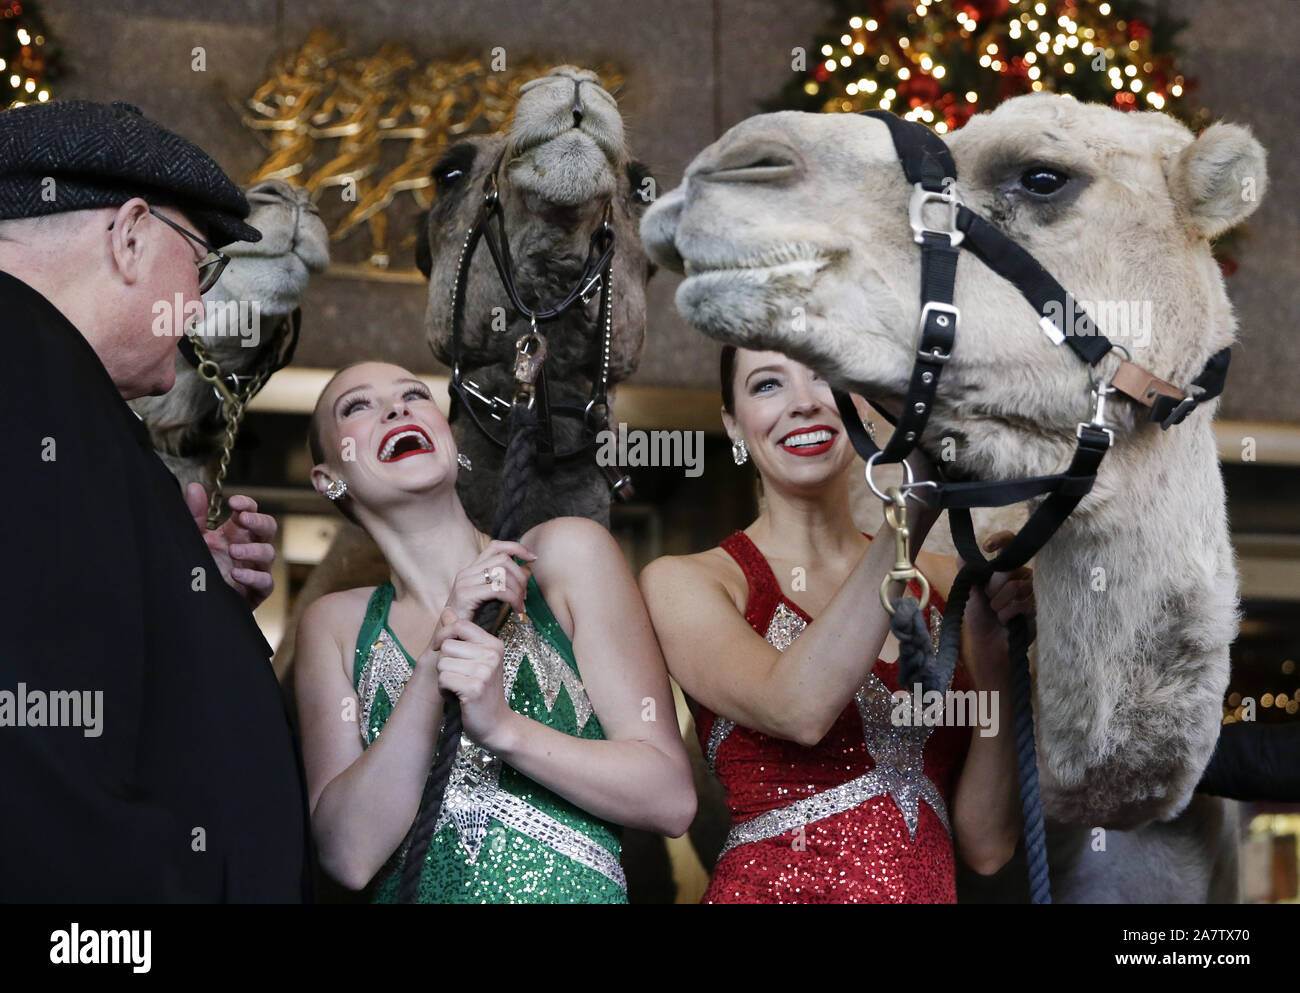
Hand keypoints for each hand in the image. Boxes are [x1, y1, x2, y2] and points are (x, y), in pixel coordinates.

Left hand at [186, 484, 276, 608]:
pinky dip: (253, 576)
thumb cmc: (199, 568)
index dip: (247, 504)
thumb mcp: (194, 539)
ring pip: (269, 553)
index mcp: (236, 533)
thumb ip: (195, 515)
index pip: (251, 512)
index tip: (233, 502)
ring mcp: (255, 568)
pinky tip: (236, 573)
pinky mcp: (256, 591)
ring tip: (233, 551)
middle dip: (259, 521)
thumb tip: (194, 487)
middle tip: (244, 519)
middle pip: (269, 527)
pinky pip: (266, 581)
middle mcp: (249, 548)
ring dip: (253, 550)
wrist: (195, 602)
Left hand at [431, 609, 515, 751]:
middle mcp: (492, 654)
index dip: (446, 636)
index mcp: (494, 643)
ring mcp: (485, 670)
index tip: (447, 652)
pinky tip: (458, 697)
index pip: (460, 625)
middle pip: (447, 645)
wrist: (496, 724)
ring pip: (442, 662)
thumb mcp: (475, 659)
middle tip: (459, 677)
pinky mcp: (475, 687)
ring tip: (459, 687)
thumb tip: (447, 611)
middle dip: (445, 663)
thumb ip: (460, 635)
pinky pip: (443, 679)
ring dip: (444, 678)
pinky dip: (445, 690)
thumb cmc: (482, 691)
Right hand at [445, 540, 536, 619]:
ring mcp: (464, 582)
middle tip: (525, 595)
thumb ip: (508, 582)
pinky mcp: (466, 595)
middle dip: (521, 575)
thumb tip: (528, 568)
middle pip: (503, 559)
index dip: (516, 548)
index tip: (532, 559)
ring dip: (518, 588)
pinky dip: (514, 599)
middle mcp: (466, 572)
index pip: (495, 547)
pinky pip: (498, 589)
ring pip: (502, 572)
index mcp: (472, 570)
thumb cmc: (474, 623)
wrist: (453, 641)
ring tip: (521, 605)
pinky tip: (518, 610)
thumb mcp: (494, 599)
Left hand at [976, 531, 1035, 636]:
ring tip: (997, 612)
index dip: (1002, 539)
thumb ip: (968, 571)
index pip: (1011, 543)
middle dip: (992, 588)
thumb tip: (961, 551)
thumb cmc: (980, 615)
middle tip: (989, 600)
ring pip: (1014, 587)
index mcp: (1008, 567)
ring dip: (998, 604)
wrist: (987, 642)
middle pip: (1008, 570)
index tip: (987, 546)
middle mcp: (1024, 575)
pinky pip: (1020, 604)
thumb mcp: (971, 591)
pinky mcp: (1038, 608)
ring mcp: (1033, 591)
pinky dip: (1005, 614)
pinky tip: (1006, 620)